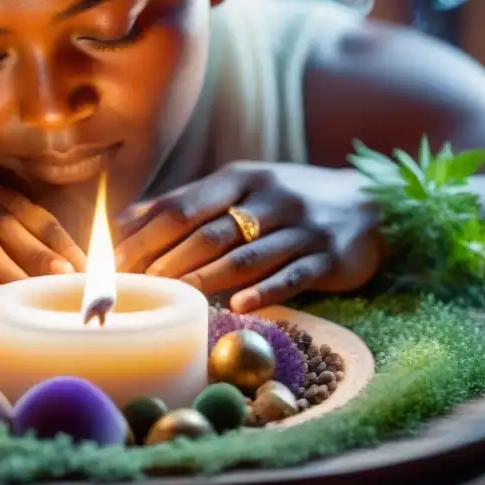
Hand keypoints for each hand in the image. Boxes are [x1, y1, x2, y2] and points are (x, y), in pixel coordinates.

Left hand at [113, 162, 382, 311]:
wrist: (370, 203)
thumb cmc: (290, 199)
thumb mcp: (244, 185)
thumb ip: (192, 200)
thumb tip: (128, 216)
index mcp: (242, 177)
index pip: (183, 205)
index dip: (145, 233)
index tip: (114, 260)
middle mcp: (270, 197)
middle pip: (209, 231)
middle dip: (165, 260)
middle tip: (133, 288)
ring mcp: (302, 227)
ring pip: (246, 256)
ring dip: (205, 278)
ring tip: (173, 298)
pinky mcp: (330, 257)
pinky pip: (293, 276)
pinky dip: (265, 291)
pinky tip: (240, 307)